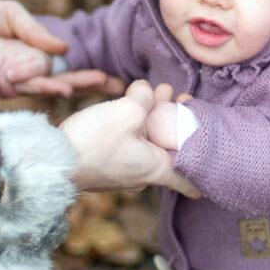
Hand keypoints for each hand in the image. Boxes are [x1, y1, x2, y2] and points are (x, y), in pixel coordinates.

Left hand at [0, 0, 122, 97]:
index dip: (88, 78)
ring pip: (31, 82)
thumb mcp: (11, 14)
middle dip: (82, 83)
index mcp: (31, 54)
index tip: (114, 82)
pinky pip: (7, 82)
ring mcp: (9, 81)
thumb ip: (37, 32)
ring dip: (8, 60)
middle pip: (60, 84)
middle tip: (107, 81)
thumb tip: (66, 48)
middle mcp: (23, 71)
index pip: (65, 68)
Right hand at [59, 80, 199, 197]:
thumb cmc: (93, 143)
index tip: (218, 161)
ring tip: (160, 93)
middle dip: (177, 123)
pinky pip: (130, 145)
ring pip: (148, 143)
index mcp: (156, 168)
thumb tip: (147, 91)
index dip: (205, 167)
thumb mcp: (126, 111)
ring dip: (155, 119)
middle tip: (184, 99)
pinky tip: (133, 107)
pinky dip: (137, 127)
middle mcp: (143, 175)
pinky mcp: (106, 166)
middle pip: (169, 149)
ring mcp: (123, 173)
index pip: (190, 178)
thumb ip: (144, 97)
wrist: (51, 162)